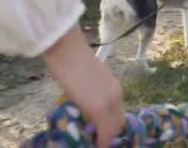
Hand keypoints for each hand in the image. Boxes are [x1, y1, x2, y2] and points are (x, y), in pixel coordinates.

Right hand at [43, 26, 124, 147]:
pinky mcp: (100, 110)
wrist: (67, 50)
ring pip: (114, 128)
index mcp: (115, 88)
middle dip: (110, 134)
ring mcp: (110, 103)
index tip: (101, 133)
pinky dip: (101, 142)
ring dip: (106, 137)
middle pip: (120, 122)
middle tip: (97, 138)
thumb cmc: (71, 60)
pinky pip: (105, 132)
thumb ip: (92, 94)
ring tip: (94, 142)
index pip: (119, 113)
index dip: (112, 126)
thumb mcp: (87, 80)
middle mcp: (117, 96)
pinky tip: (94, 145)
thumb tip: (86, 105)